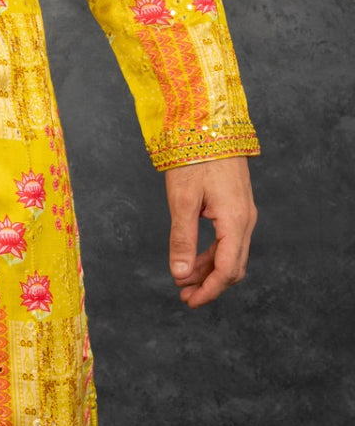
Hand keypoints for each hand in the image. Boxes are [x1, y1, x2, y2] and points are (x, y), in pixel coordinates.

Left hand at [165, 155, 256, 307]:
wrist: (210, 123)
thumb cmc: (194, 157)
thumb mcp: (183, 200)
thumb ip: (182, 239)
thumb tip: (180, 275)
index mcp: (235, 221)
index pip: (226, 270)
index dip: (209, 290)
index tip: (189, 302)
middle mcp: (246, 220)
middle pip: (232, 266)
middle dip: (210, 284)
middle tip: (184, 296)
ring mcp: (244, 212)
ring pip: (231, 254)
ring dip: (209, 270)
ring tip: (185, 280)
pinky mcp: (237, 205)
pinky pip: (229, 239)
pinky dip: (212, 253)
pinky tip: (194, 258)